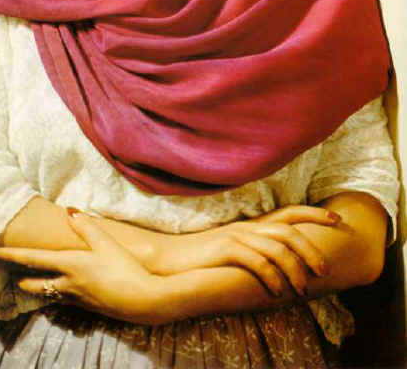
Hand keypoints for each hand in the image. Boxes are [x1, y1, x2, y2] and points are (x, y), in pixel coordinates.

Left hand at [0, 211, 164, 323]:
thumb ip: (87, 226)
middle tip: (7, 274)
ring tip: (26, 283)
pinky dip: (54, 294)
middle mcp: (68, 284)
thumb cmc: (125, 268)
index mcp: (70, 264)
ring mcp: (77, 298)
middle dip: (20, 278)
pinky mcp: (88, 307)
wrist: (144, 300)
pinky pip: (63, 300)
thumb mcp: (106, 242)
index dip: (13, 255)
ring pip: (48, 293)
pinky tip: (60, 291)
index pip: (34, 259)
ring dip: (36, 287)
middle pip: (36, 283)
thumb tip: (69, 211)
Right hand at [157, 205, 340, 296]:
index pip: (289, 212)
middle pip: (289, 230)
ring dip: (295, 270)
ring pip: (277, 247)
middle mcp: (247, 227)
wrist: (167, 258)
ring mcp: (236, 236)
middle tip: (325, 271)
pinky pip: (257, 262)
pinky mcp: (225, 249)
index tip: (338, 219)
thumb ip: (254, 250)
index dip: (314, 213)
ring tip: (303, 290)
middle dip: (312, 249)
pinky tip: (277, 293)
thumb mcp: (232, 250)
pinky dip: (272, 278)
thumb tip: (282, 265)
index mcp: (252, 225)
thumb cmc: (201, 258)